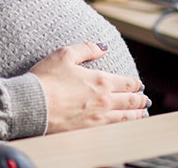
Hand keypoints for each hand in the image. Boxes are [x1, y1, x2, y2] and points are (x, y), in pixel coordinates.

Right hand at [29, 42, 149, 133]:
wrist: (33, 105)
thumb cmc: (46, 79)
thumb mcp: (65, 54)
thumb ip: (87, 48)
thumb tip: (103, 46)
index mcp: (101, 81)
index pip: (127, 83)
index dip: (135, 84)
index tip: (139, 85)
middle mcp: (104, 101)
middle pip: (130, 101)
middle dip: (140, 100)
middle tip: (145, 101)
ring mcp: (98, 118)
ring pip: (125, 117)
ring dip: (136, 115)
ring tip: (142, 115)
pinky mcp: (89, 130)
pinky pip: (113, 129)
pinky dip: (123, 127)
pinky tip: (124, 126)